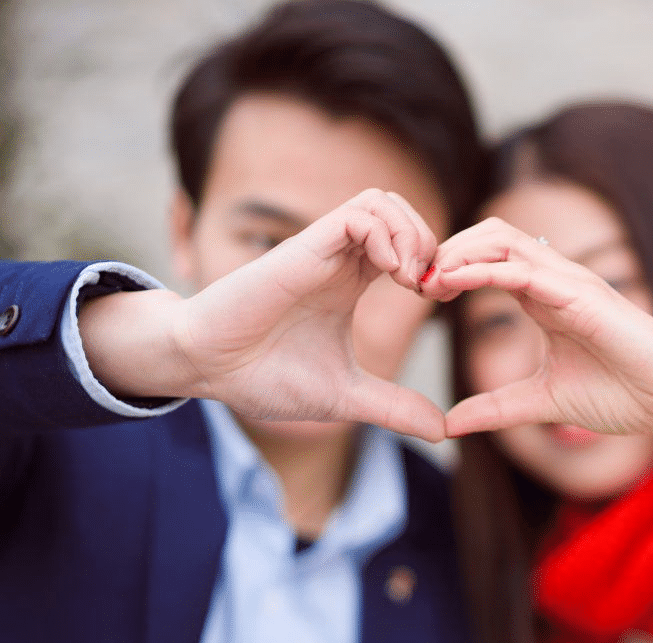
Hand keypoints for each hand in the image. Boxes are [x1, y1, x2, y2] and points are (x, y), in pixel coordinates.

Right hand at [82, 190, 445, 441]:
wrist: (210, 370)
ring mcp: (323, 251)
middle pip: (401, 213)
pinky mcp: (304, 249)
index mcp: (352, 282)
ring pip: (382, 202)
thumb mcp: (347, 396)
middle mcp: (341, 260)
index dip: (437, 264)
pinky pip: (358, 214)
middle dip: (431, 243)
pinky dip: (385, 235)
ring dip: (411, 234)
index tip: (440, 301)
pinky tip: (390, 274)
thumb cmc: (266, 376)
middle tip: (431, 288)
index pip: (409, 244)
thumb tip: (442, 430)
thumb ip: (395, 408)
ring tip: (410, 280)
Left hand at [424, 217, 652, 439]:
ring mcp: (570, 283)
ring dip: (457, 253)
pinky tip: (452, 283)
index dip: (449, 268)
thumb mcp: (542, 402)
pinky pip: (523, 270)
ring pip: (501, 240)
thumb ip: (497, 408)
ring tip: (425, 279)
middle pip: (489, 236)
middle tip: (412, 280)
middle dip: (446, 250)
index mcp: (545, 298)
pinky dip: (482, 270)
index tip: (416, 294)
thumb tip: (450, 423)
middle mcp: (556, 281)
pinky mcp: (583, 296)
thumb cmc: (625, 394)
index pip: (488, 261)